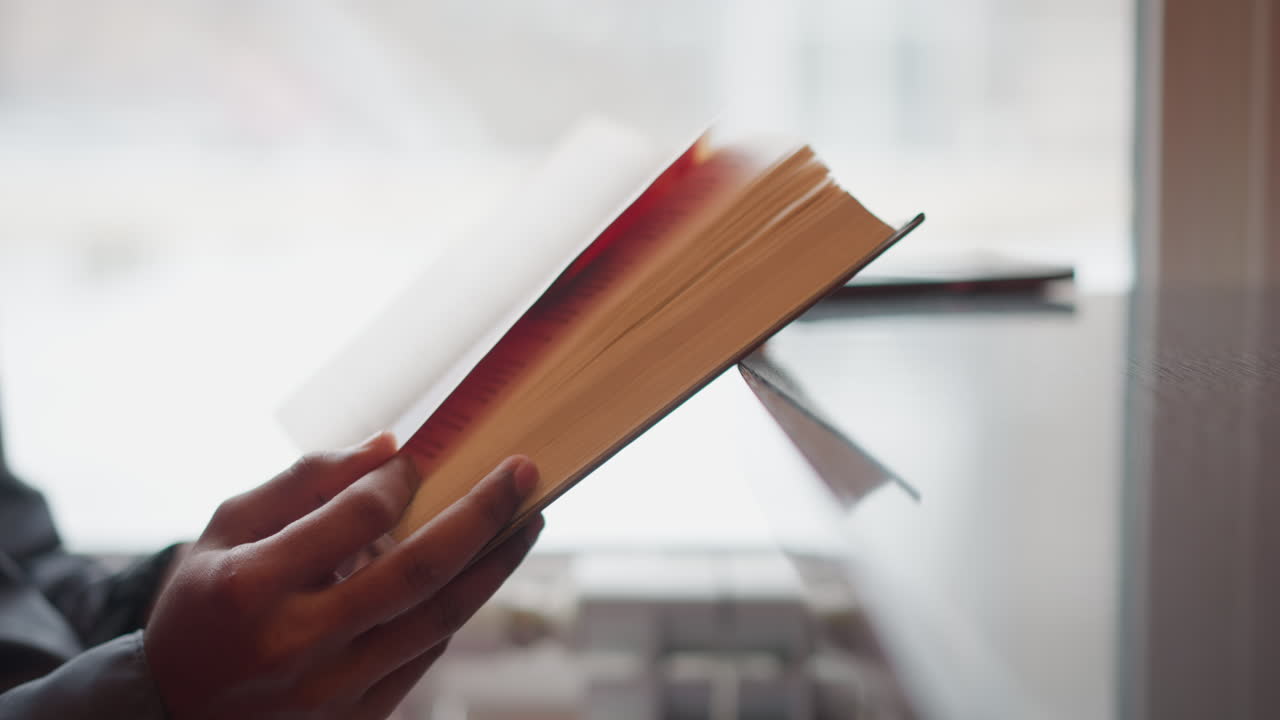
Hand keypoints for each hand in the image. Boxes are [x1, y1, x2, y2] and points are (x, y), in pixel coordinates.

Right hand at [144, 434, 542, 718]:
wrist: (173, 712)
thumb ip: (304, 481)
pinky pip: (427, 654)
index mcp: (254, 586)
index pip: (357, 517)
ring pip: (440, 619)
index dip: (400, 479)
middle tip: (524, 471)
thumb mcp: (227, 529)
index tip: (422, 457)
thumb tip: (389, 447)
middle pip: (420, 572)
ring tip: (530, 520)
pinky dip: (459, 607)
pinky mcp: (357, 718)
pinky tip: (482, 570)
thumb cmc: (205, 603)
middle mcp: (297, 644)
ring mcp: (332, 690)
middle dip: (483, 514)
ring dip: (496, 565)